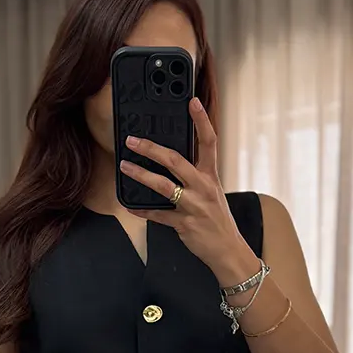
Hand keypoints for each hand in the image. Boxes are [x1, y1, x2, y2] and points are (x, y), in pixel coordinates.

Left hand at [118, 99, 259, 285]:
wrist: (228, 250)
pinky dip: (142, 211)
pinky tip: (129, 206)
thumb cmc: (218, 220)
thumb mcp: (212, 192)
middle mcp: (203, 188)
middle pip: (176, 161)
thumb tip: (171, 161)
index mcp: (211, 176)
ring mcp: (193, 206)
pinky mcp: (184, 224)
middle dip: (151, 149)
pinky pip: (158, 215)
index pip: (209, 142)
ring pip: (163, 186)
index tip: (192, 102)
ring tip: (124, 167)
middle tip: (133, 140)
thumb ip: (196, 176)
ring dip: (140, 175)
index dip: (201, 120)